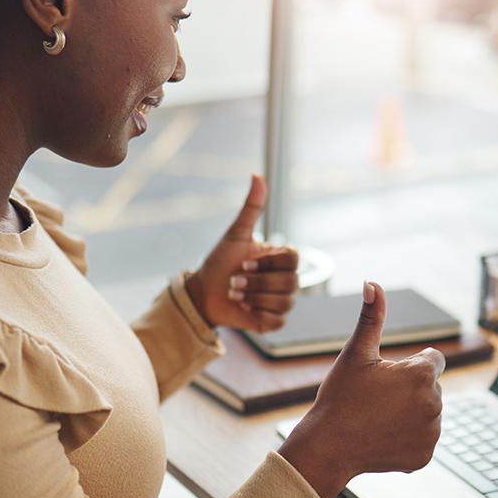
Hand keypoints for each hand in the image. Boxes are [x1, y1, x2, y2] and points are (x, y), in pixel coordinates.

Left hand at [184, 175, 298, 332]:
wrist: (204, 291)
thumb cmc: (221, 261)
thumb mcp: (235, 234)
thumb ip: (251, 208)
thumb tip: (257, 176)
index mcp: (280, 259)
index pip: (293, 259)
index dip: (269, 263)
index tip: (245, 263)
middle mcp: (285, 279)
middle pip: (290, 283)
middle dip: (257, 283)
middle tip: (234, 281)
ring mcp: (281, 301)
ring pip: (284, 303)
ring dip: (254, 298)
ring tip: (234, 293)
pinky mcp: (272, 321)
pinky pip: (277, 321)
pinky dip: (257, 315)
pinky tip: (243, 308)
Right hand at [279, 282, 444, 497]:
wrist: (328, 446)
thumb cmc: (340, 395)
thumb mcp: (355, 353)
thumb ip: (371, 317)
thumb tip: (372, 283)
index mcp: (422, 374)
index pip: (433, 359)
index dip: (408, 365)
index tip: (386, 377)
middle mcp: (435, 403)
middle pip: (430, 387)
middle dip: (409, 389)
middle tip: (376, 400)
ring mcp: (431, 433)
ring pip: (427, 413)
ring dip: (410, 413)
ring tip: (378, 418)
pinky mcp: (425, 456)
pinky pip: (421, 439)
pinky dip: (406, 438)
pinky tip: (382, 436)